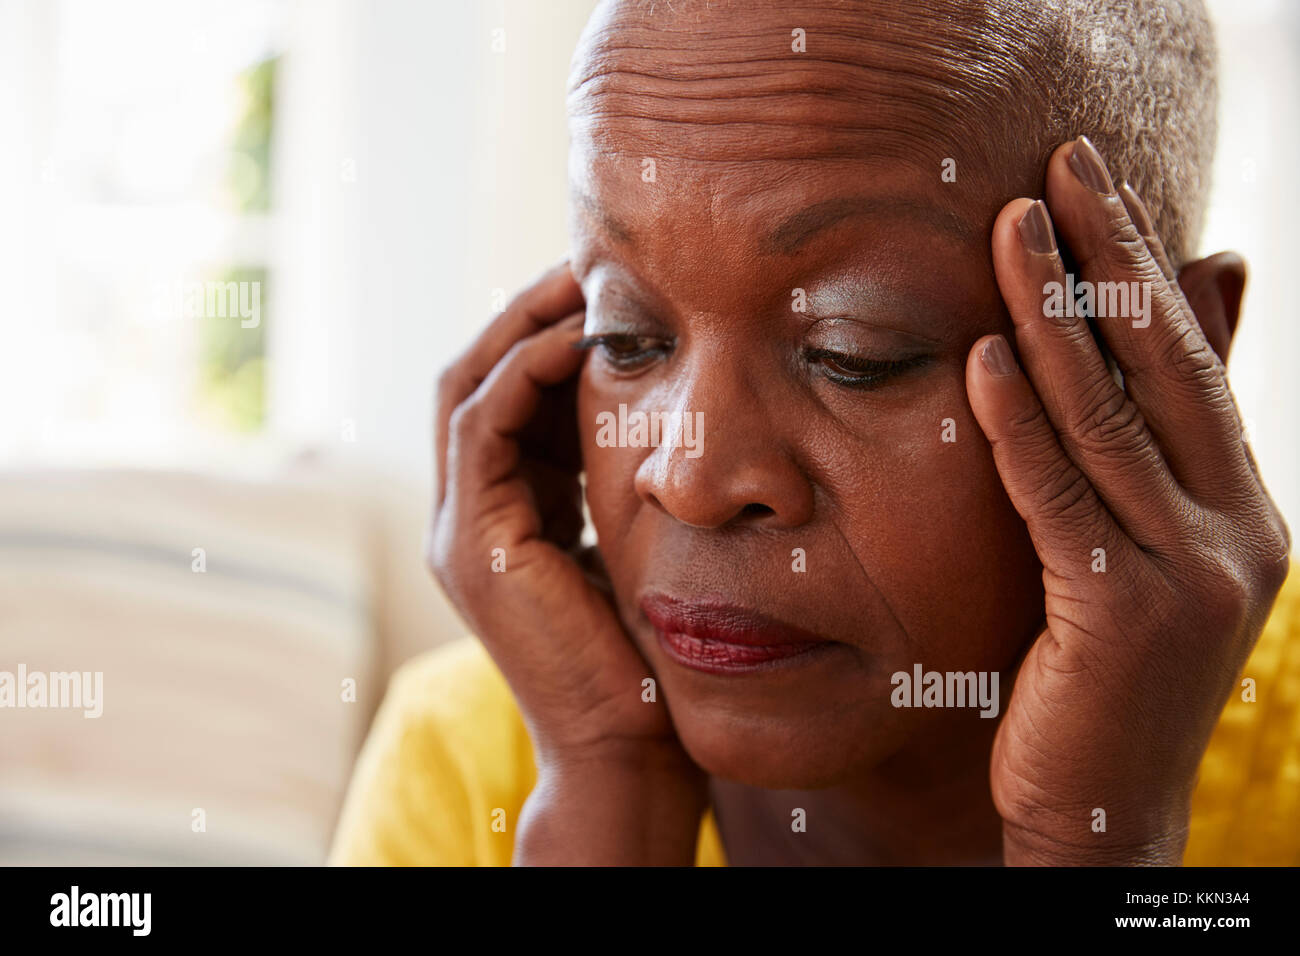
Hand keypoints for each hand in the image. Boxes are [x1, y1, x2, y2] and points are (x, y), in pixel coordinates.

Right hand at [426, 261, 704, 862]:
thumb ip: (622, 483)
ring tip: (582, 279)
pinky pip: (482, 426)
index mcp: (509, 512)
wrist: (632, 743)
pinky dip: (523, 371)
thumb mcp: (634, 540)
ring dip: (521, 324)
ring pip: (466, 387)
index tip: (609, 289)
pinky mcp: (469, 546)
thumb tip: (665, 410)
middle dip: (527, 313)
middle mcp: (470, 514)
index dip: (550, 334)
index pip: (510, 396)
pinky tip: (580, 338)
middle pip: (476, 377)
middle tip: (588, 262)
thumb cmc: (651, 647)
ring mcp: (459, 530)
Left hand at [967, 137, 1290, 864]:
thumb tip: (1169, 310)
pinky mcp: (1125, 617)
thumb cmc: (1099, 668)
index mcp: (1236, 501)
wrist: (1100, 805)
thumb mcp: (1133, 548)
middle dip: (1111, 257)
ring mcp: (1189, 573)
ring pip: (1114, 421)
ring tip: (1017, 227)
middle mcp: (1232, 526)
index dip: (1142, 261)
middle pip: (1163, 366)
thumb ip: (1140, 448)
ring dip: (1059, 317)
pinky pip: (1061, 502)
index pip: (1186, 356)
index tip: (1093, 181)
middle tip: (1064, 165)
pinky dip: (1023, 428)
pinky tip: (986, 359)